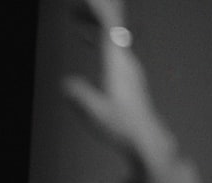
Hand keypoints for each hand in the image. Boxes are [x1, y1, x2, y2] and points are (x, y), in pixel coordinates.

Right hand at [62, 0, 174, 164]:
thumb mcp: (94, 112)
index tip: (86, 0)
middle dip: (93, 12)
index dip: (97, 8)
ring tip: (77, 17)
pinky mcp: (127, 76)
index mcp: (116, 64)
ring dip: (94, 23)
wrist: (144, 139)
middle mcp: (125, 61)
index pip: (109, 25)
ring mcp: (128, 67)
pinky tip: (86, 41)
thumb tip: (66, 84)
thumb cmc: (123, 127)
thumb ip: (78, 95)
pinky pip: (111, 47)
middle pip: (112, 25)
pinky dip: (97, 38)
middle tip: (77, 7)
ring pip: (112, 35)